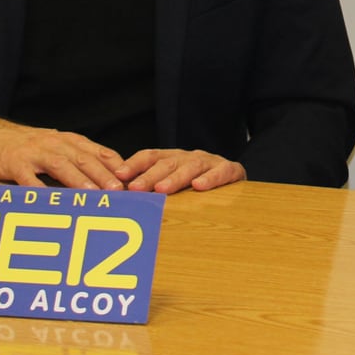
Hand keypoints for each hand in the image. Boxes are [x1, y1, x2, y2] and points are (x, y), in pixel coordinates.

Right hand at [0, 115, 131, 188]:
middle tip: (119, 190)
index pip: (98, 152)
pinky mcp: (14, 163)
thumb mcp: (55, 148)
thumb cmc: (26, 148)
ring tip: (93, 194)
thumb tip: (109, 178)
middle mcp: (54, 144)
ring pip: (60, 166)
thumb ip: (78, 159)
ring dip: (78, 180)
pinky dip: (38, 190)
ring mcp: (34, 152)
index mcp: (68, 141)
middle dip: (103, 174)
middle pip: (83, 158)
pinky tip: (48, 202)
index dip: (116, 166)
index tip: (132, 181)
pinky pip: (28, 179)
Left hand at [119, 148, 246, 193]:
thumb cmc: (198, 187)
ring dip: (175, 178)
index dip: (134, 164)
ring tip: (162, 189)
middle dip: (150, 175)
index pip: (150, 156)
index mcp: (173, 158)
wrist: (236, 179)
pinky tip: (199, 187)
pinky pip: (221, 172)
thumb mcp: (174, 185)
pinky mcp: (231, 170)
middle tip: (136, 188)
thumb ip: (152, 189)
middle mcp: (189, 157)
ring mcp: (210, 162)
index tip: (118, 175)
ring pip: (190, 167)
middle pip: (167, 163)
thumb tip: (121, 198)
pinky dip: (210, 179)